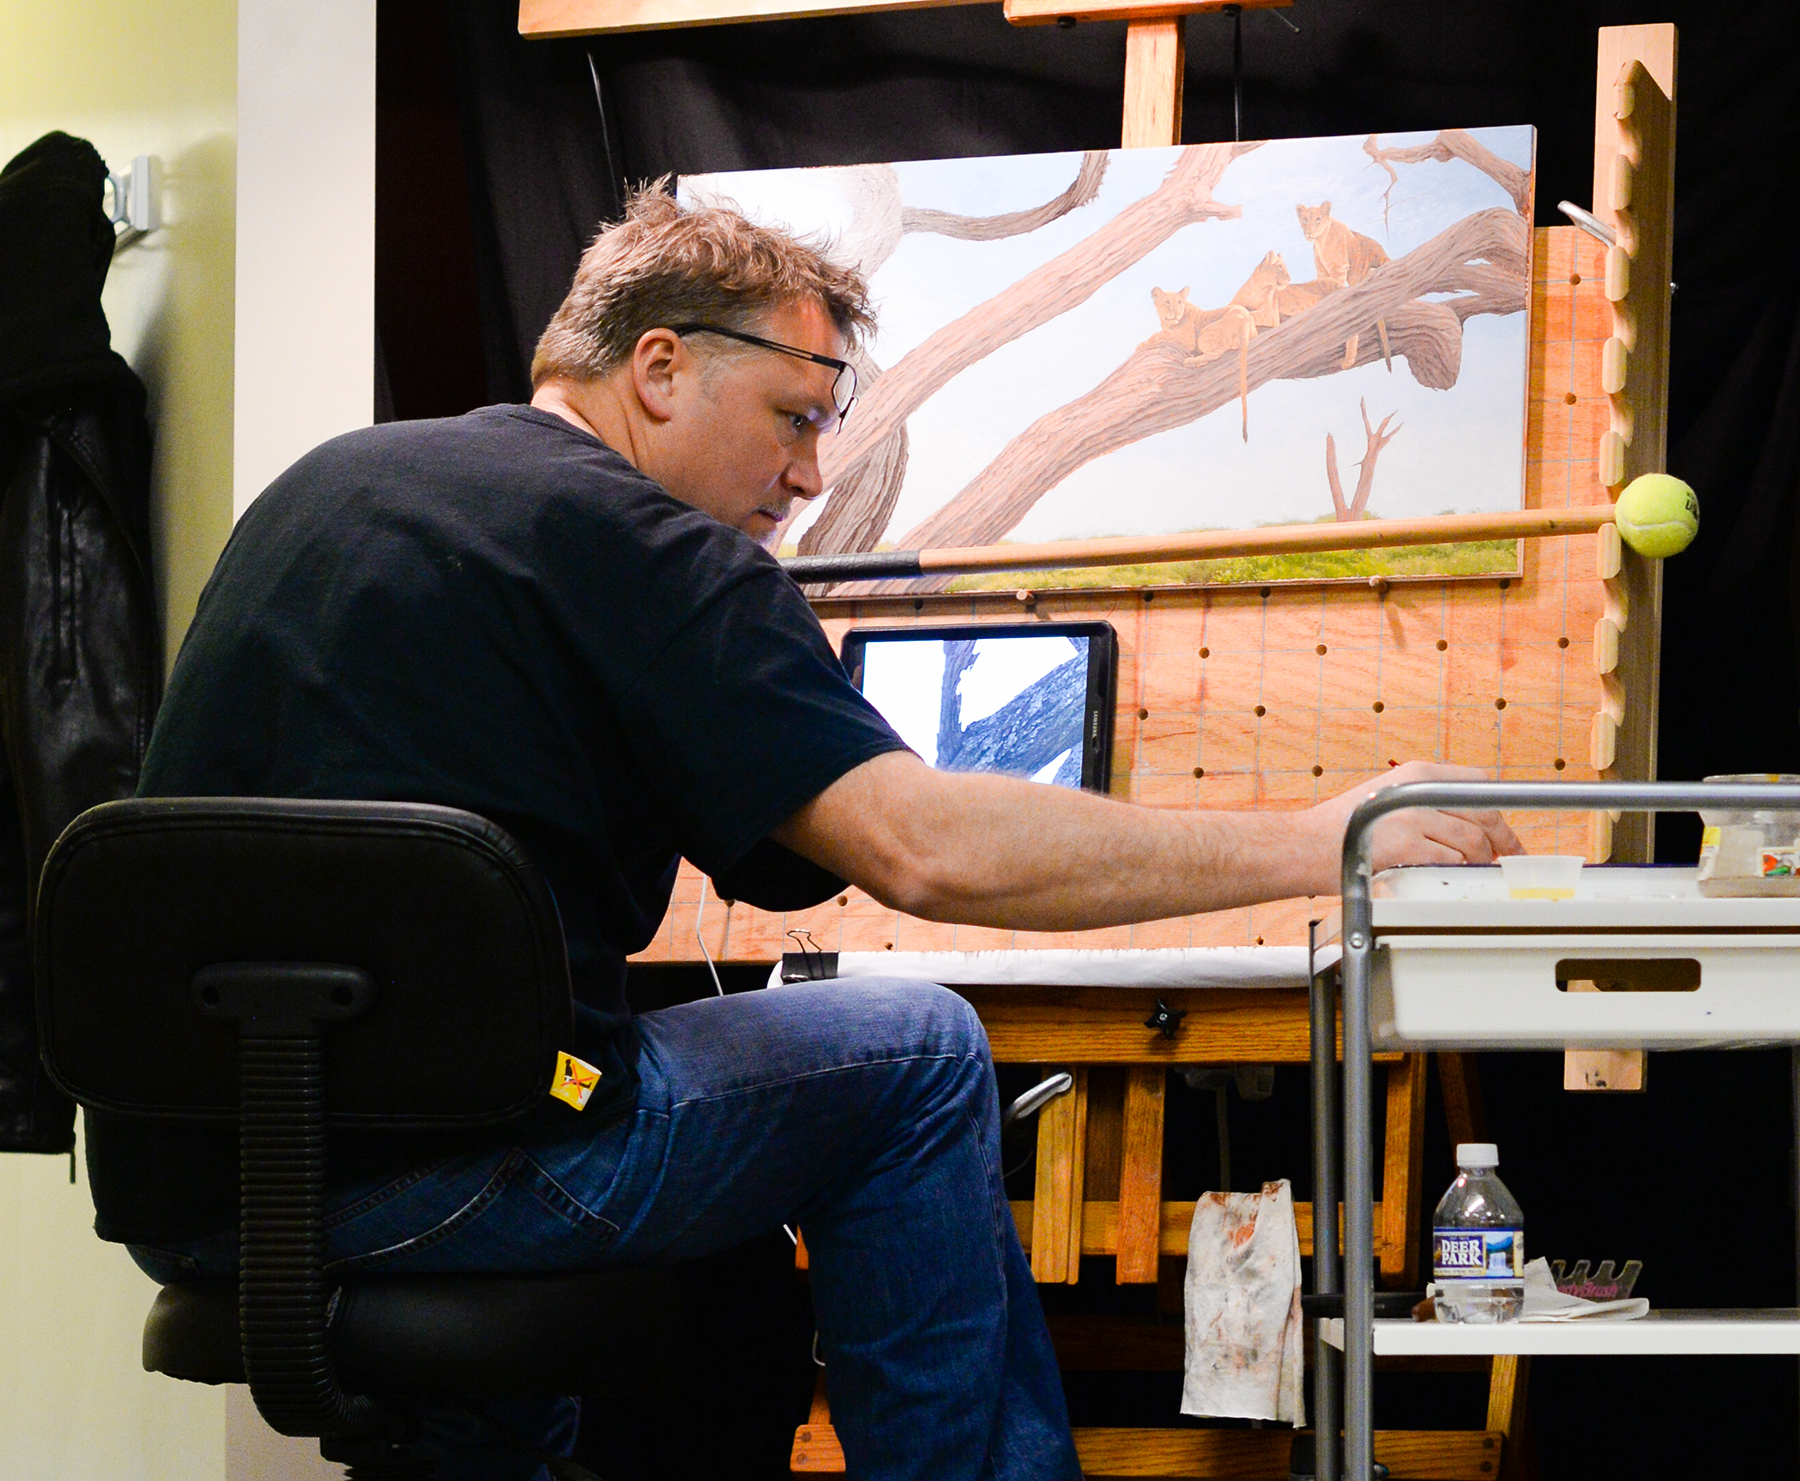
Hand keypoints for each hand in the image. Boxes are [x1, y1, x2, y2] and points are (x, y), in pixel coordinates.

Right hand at [1308, 762, 1522, 883]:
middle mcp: (1417, 790)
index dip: (1498, 811)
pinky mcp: (1407, 845)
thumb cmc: (1341, 830)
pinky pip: (1452, 861)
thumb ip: (1424, 803)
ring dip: (1479, 861)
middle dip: (1502, 840)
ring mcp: (1413, 818)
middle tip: (1505, 857)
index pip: (1478, 784)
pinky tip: (1447, 876)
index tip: (1505, 831)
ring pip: (1473, 841)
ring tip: (1472, 870)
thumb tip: (1466, 825)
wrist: (1304, 845)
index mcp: (1414, 774)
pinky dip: (1456, 872)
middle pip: (1484, 813)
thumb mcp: (1385, 797)